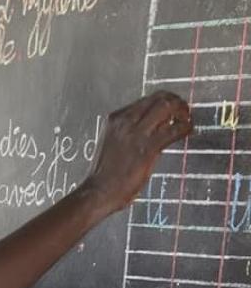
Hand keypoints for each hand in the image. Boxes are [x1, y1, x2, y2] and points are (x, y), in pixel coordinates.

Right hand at [85, 91, 192, 213]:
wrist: (99, 190)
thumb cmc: (105, 172)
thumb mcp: (114, 143)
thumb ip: (133, 131)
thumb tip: (157, 126)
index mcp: (115, 119)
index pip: (146, 99)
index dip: (164, 101)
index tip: (173, 109)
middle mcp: (125, 121)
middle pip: (158, 97)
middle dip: (176, 101)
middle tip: (184, 111)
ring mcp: (136, 133)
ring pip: (166, 107)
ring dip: (182, 110)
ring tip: (187, 120)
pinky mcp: (148, 147)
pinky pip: (173, 130)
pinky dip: (186, 127)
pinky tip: (189, 131)